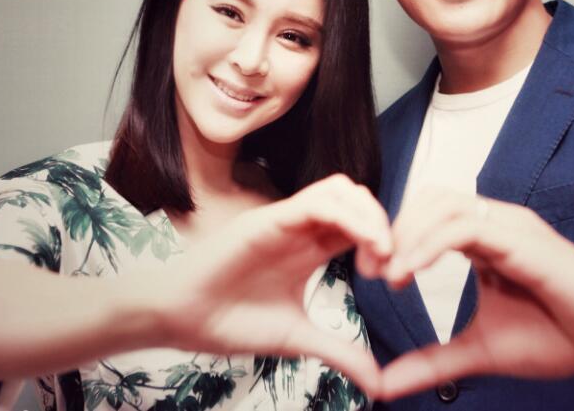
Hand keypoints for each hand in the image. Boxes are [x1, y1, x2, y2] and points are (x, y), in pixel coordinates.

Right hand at [151, 174, 390, 397]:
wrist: (180, 321)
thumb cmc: (230, 324)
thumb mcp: (299, 340)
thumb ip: (340, 353)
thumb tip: (379, 384)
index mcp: (311, 249)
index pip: (360, 226)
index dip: (385, 242)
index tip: (393, 278)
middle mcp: (301, 228)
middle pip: (357, 200)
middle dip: (383, 223)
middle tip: (390, 263)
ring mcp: (285, 220)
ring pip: (340, 190)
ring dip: (369, 214)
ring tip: (380, 251)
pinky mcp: (268, 219)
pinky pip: (315, 201)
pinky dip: (347, 215)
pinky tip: (363, 244)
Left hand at [379, 189, 573, 399]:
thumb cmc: (561, 338)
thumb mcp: (480, 352)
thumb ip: (433, 362)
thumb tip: (383, 384)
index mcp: (485, 239)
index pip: (426, 216)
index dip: (394, 238)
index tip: (370, 275)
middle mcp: (495, 221)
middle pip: (427, 199)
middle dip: (392, 230)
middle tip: (370, 272)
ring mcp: (510, 225)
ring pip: (442, 204)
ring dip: (406, 235)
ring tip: (387, 276)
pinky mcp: (523, 238)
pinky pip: (465, 226)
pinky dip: (429, 245)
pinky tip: (409, 274)